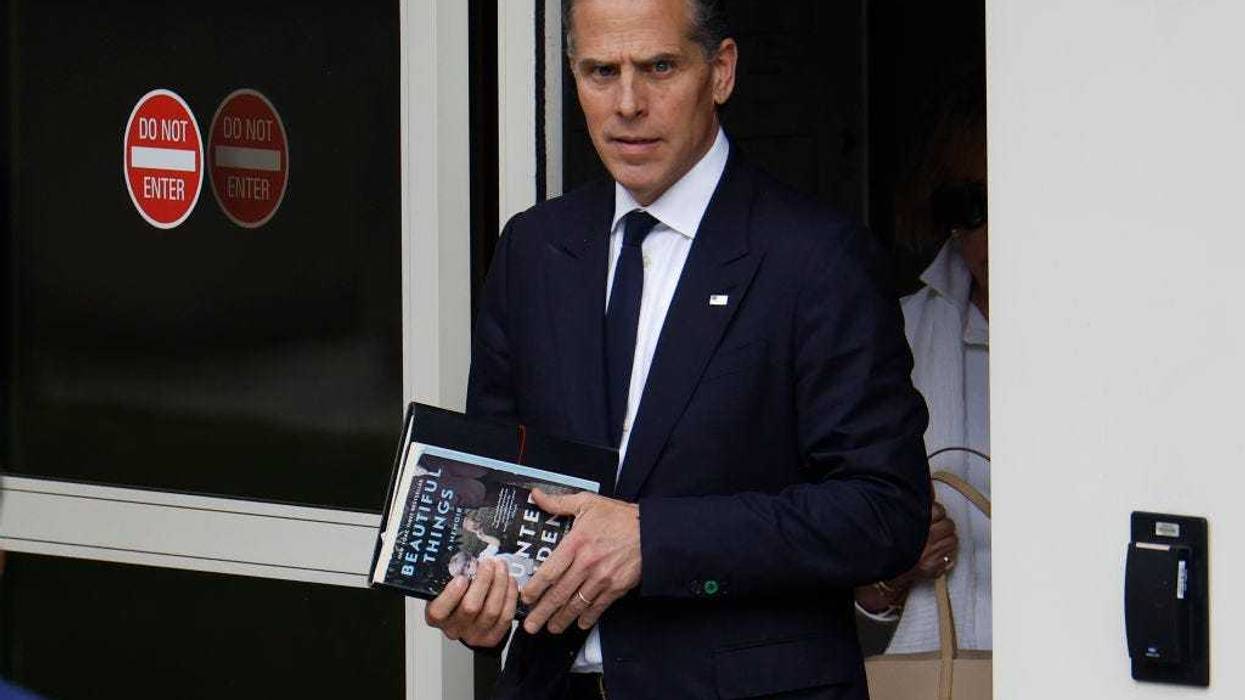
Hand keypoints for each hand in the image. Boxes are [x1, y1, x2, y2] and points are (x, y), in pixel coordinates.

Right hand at [424, 558, 517, 646]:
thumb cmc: (458, 594)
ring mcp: (473, 635)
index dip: (452, 594)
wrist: (469, 616)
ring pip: (491, 611)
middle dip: (483, 580)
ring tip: (501, 567)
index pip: (439, 611)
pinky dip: (510, 596)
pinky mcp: (492, 638)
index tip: (461, 577)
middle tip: (489, 563)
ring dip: (500, 584)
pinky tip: (509, 581)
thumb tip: (466, 556)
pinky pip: (505, 617)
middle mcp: (454, 629)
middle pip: (470, 607)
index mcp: (437, 616)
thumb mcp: (447, 583)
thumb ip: (453, 574)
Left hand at [519, 489, 641, 634]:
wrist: (651, 530)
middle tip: (531, 625)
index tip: (525, 597)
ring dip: (562, 619)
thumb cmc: (618, 516)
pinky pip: (598, 607)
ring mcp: (602, 578)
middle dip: (542, 612)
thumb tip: (536, 495)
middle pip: (559, 594)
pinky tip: (579, 623)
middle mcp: (586, 564)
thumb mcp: (587, 502)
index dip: (534, 588)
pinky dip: (587, 618)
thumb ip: (558, 502)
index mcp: (576, 543)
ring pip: (576, 604)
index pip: (549, 572)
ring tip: (551, 628)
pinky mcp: (616, 587)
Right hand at [858, 501, 958, 609]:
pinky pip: (950, 557)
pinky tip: (936, 552)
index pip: (938, 511)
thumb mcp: (895, 518)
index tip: (932, 514)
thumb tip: (928, 491)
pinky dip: (946, 553)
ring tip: (936, 540)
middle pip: (948, 525)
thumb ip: (911, 505)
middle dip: (943, 525)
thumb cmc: (888, 543)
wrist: (880, 571)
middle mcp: (923, 541)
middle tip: (935, 527)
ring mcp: (929, 556)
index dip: (936, 511)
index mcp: (914, 526)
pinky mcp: (932, 568)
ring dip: (946, 539)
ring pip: (953, 540)